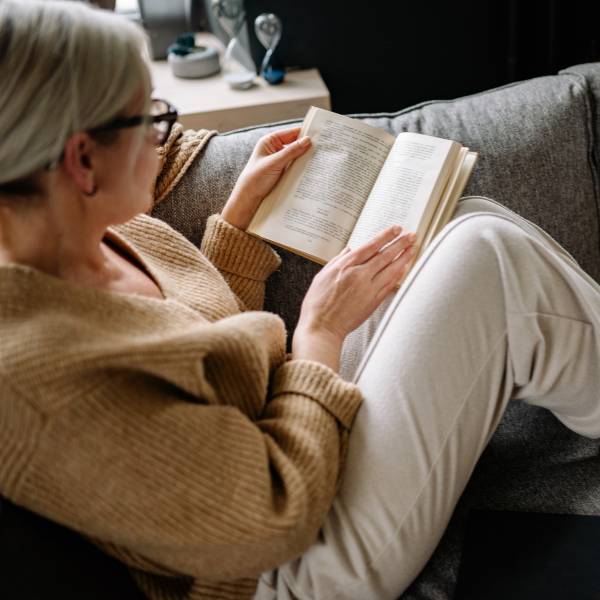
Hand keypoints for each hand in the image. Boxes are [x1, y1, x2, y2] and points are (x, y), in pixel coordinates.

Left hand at [221, 127, 311, 229]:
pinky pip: (296, 166)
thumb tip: (308, 140)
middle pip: (296, 144)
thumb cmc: (255, 178)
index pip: (291, 133)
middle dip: (308, 146)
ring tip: (321, 158)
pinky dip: (303, 167)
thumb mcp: (274, 163)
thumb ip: (291, 151)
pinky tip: (312, 169)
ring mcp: (280, 161)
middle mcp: (276, 149)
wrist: (249, 198)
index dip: (305, 133)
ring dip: (306, 158)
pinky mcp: (284, 172)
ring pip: (297, 156)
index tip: (319, 135)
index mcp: (270, 141)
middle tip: (324, 148)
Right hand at [295, 225, 417, 344]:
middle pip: (385, 255)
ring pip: (391, 269)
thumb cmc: (318, 304)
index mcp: (346, 266)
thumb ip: (336, 261)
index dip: (386, 236)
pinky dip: (399, 275)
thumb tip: (348, 250)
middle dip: (400, 243)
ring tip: (413, 249)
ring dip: (404, 257)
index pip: (371, 246)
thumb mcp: (322, 276)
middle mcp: (359, 275)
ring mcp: (368, 289)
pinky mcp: (373, 301)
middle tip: (411, 236)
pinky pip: (390, 285)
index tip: (396, 229)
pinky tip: (405, 269)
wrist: (322, 327)